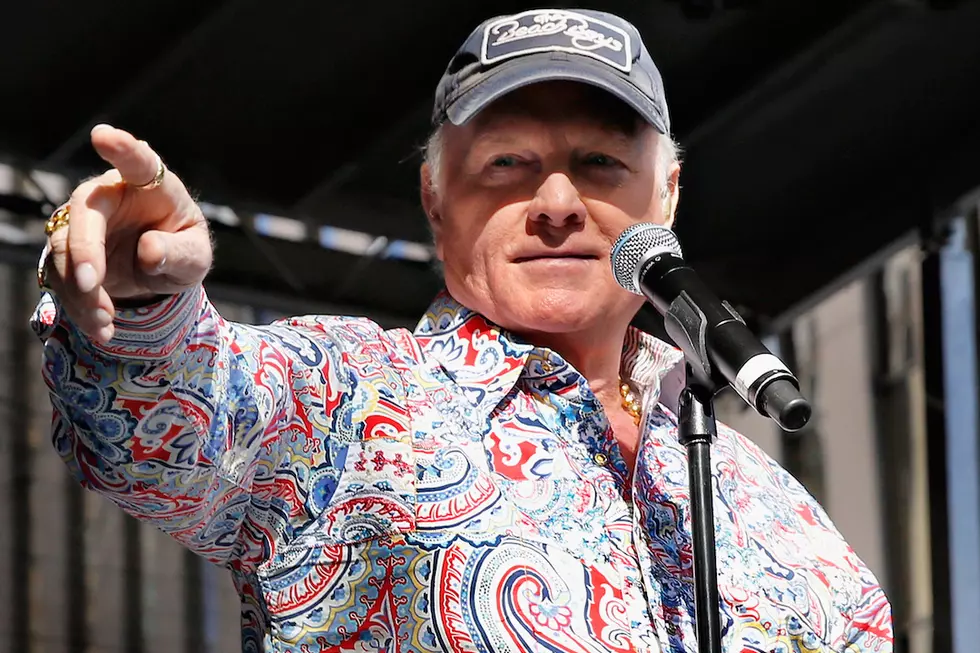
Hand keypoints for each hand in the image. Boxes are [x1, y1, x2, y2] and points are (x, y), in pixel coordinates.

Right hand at [43, 124, 212, 342]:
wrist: (159, 269)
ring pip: (66, 249)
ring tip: (105, 322)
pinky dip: (79, 305)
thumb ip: (180, 253)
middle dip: (83, 248)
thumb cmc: (182, 249)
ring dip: (81, 289)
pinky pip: (63, 276)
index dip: (122, 148)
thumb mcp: (195, 257)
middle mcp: (111, 195)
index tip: (103, 135)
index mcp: (151, 185)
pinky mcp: (69, 250)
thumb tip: (149, 250)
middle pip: (86, 211)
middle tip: (90, 283)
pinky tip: (101, 327)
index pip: (138, 161)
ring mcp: (85, 221)